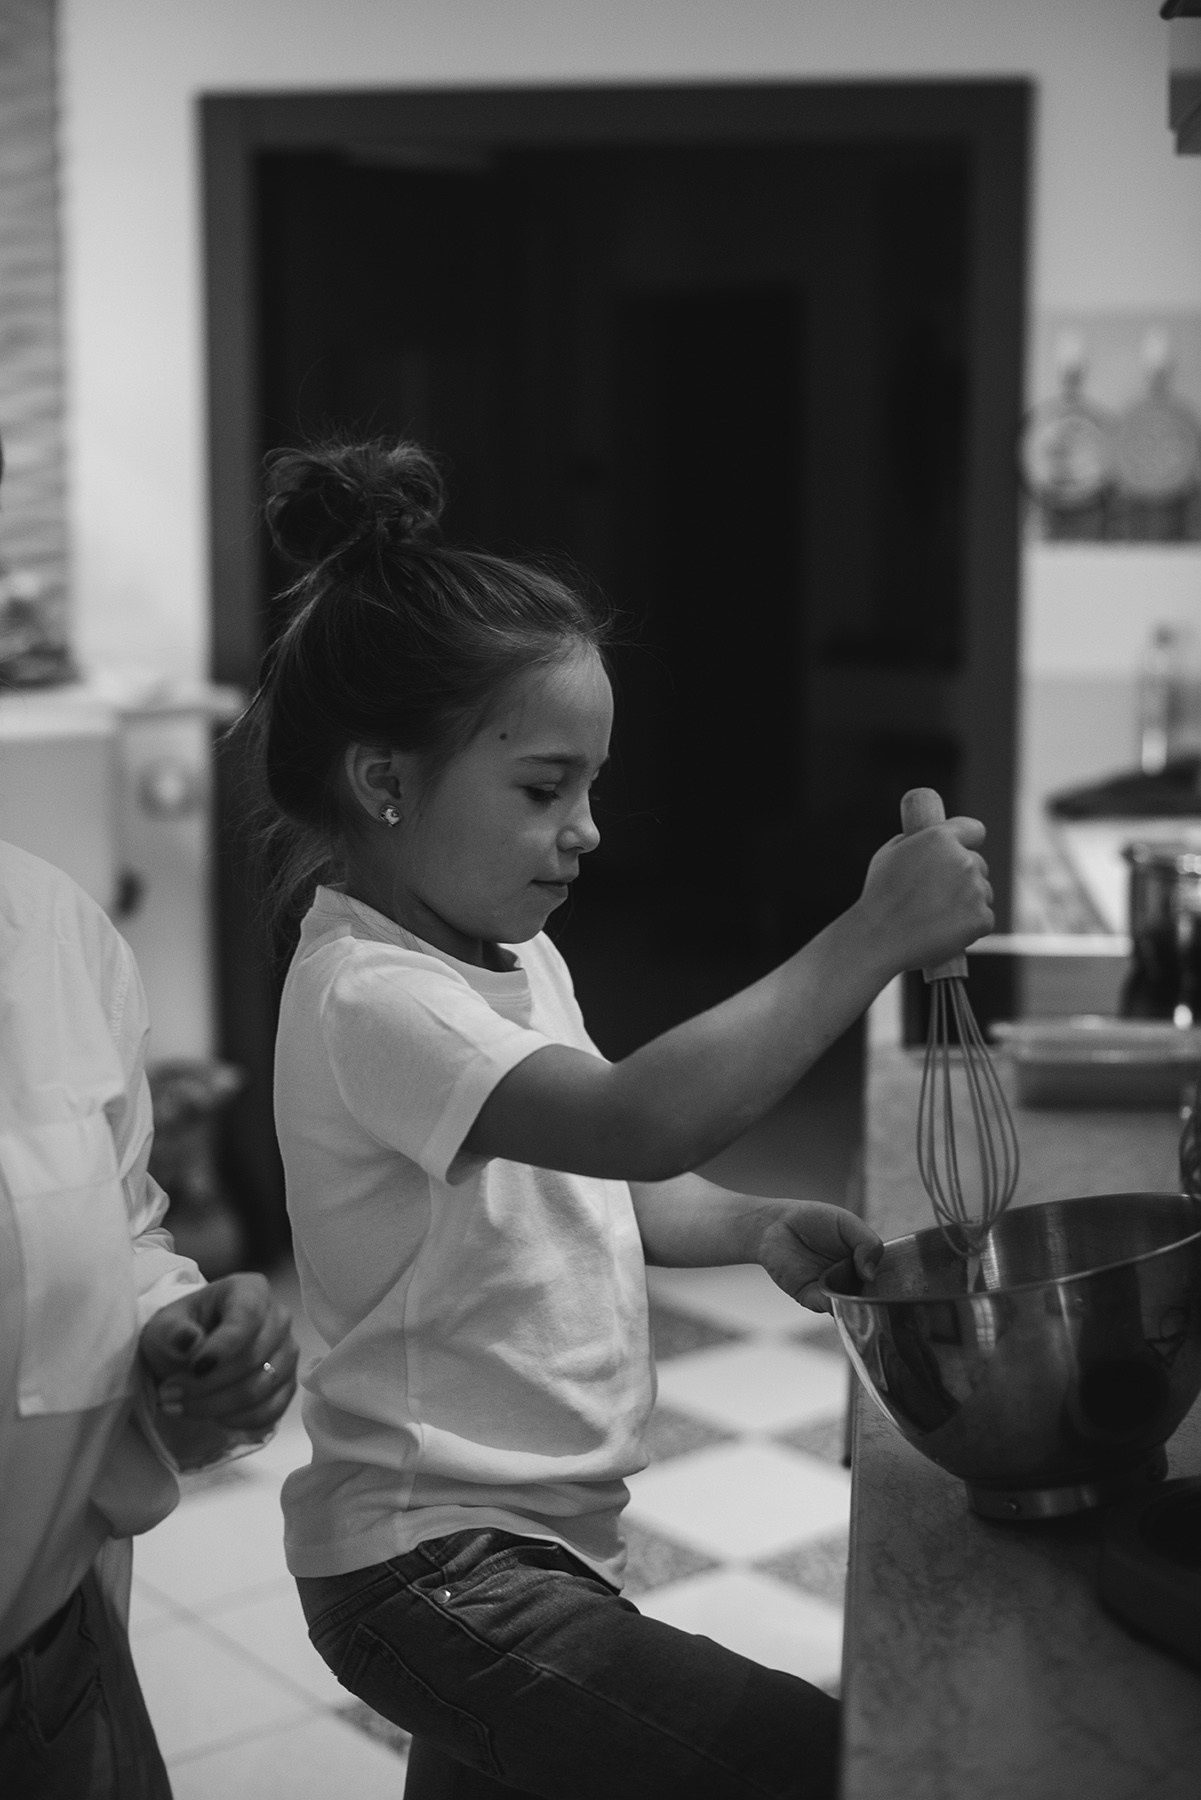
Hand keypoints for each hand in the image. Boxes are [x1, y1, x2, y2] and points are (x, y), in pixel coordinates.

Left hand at [139, 1273, 297, 1437]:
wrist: (191, 1354)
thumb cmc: (180, 1332)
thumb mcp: (165, 1326)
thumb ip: (173, 1331)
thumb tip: (189, 1341)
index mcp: (250, 1290)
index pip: (247, 1316)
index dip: (223, 1346)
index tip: (193, 1368)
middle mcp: (278, 1317)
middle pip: (253, 1358)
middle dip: (208, 1384)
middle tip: (169, 1394)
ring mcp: (287, 1352)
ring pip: (260, 1387)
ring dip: (216, 1405)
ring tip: (180, 1407)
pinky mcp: (287, 1384)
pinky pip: (271, 1410)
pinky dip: (238, 1420)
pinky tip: (211, 1417)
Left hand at [752, 1200, 882, 1313]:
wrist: (776, 1224)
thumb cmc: (813, 1220)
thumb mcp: (847, 1223)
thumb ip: (867, 1242)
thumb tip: (871, 1274)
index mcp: (864, 1263)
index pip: (886, 1280)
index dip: (894, 1285)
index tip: (902, 1288)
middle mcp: (851, 1280)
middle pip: (872, 1299)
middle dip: (878, 1301)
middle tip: (884, 1299)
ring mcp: (833, 1291)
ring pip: (852, 1308)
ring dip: (857, 1307)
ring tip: (860, 1298)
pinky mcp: (812, 1298)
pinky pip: (828, 1307)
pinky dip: (834, 1306)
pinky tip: (838, 1297)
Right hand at [857, 808, 992, 977]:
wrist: (880, 939)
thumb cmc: (880, 898)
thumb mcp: (888, 855)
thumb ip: (915, 842)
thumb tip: (928, 840)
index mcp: (940, 838)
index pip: (974, 830)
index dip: (966, 842)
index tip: (961, 851)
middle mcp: (963, 860)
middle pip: (978, 864)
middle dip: (962, 877)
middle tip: (935, 896)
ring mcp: (976, 890)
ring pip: (983, 892)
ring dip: (968, 902)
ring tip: (936, 916)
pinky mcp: (982, 918)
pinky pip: (984, 918)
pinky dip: (970, 926)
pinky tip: (944, 930)